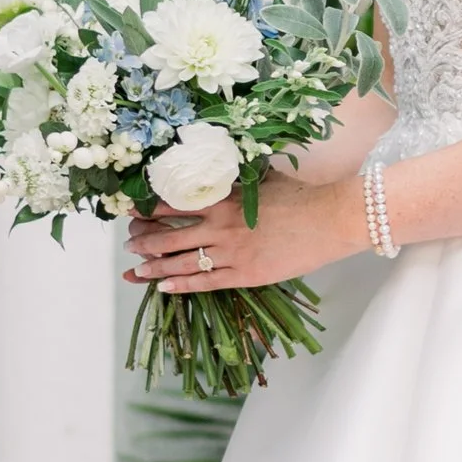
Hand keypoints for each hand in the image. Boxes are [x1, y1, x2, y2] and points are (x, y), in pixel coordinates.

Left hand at [124, 178, 362, 296]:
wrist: (333, 218)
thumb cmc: (304, 196)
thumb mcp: (264, 181)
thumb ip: (239, 182)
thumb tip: (222, 175)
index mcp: (226, 199)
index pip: (176, 205)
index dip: (150, 210)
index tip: (134, 213)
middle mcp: (222, 226)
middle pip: (170, 235)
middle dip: (144, 240)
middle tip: (129, 243)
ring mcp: (233, 252)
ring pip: (182, 261)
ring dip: (155, 265)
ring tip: (137, 269)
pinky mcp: (247, 274)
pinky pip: (206, 282)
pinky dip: (182, 284)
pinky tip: (164, 286)